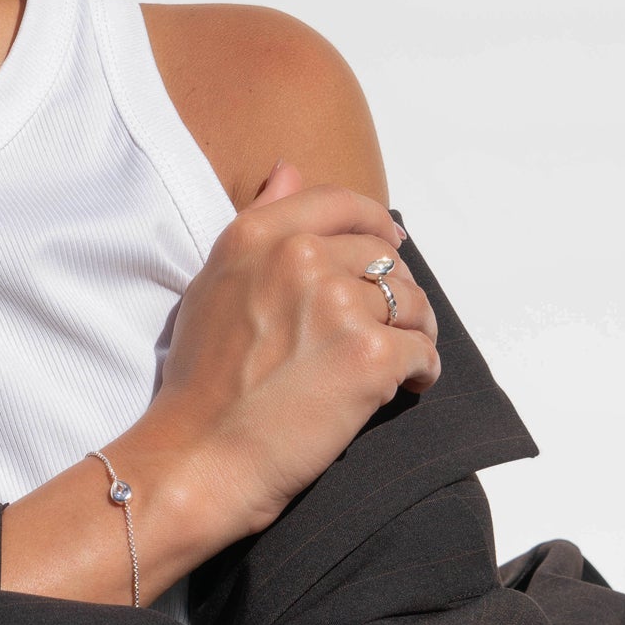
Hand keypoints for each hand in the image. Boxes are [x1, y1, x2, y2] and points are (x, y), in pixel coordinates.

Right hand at [150, 162, 438, 540]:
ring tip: (389, 363)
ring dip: (413, 333)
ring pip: (413, 303)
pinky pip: (424, 351)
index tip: (388, 245)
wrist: (200, 454)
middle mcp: (298, 257)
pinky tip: (398, 388)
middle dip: (391, 294)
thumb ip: (261, 221)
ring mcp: (337, 303)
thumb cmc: (203, 379)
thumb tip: (290, 170)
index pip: (342, 203)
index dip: (375, 224)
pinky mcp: (369, 354)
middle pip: (385, 257)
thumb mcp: (216, 281)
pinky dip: (420, 373)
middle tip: (378, 330)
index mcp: (257, 234)